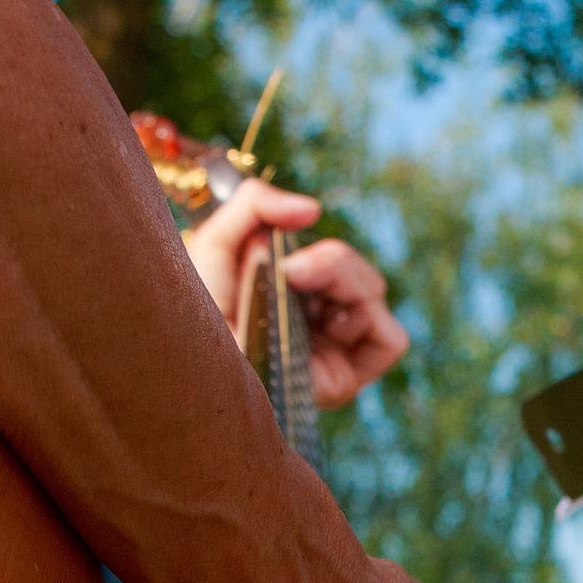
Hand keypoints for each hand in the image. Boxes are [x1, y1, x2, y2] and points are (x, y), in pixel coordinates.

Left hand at [183, 179, 408, 407]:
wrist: (192, 362)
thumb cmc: (190, 312)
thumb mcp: (213, 241)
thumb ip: (256, 203)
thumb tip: (314, 209)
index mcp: (286, 296)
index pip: (329, 259)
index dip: (314, 251)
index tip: (282, 256)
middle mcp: (311, 325)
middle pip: (359, 271)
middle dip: (331, 260)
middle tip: (291, 272)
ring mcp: (331, 353)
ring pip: (375, 293)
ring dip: (343, 281)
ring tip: (301, 295)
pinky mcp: (346, 380)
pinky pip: (392, 338)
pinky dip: (367, 320)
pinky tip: (327, 327)